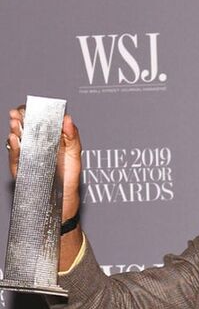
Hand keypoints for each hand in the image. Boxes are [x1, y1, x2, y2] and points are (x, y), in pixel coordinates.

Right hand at [7, 106, 82, 220]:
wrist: (63, 202)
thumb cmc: (69, 179)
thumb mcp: (75, 156)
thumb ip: (72, 137)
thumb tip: (67, 119)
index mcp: (50, 139)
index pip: (40, 120)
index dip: (35, 111)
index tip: (35, 106)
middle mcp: (36, 145)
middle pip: (25, 126)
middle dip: (20, 117)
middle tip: (19, 113)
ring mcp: (27, 155)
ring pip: (17, 138)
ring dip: (14, 129)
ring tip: (15, 122)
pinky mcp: (20, 167)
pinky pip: (14, 156)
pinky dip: (14, 147)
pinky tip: (15, 139)